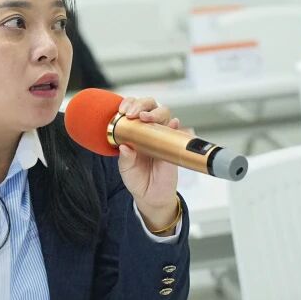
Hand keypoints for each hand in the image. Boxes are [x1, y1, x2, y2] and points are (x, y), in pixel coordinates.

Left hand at [114, 95, 182, 230]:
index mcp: (133, 132)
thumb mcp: (126, 170)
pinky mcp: (173, 146)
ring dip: (156, 112)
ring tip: (147, 118)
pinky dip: (175, 125)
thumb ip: (125, 158)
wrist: (151, 195)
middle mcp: (148, 130)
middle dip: (141, 104)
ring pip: (163, 113)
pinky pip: (177, 131)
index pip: (133, 109)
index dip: (129, 104)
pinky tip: (173, 124)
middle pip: (149, 105)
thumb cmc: (137, 179)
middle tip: (134, 114)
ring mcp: (162, 136)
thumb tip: (125, 146)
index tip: (123, 111)